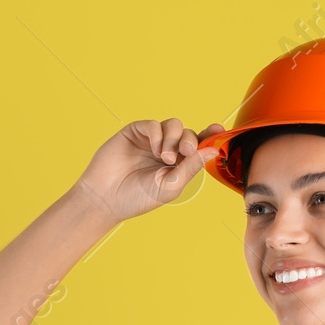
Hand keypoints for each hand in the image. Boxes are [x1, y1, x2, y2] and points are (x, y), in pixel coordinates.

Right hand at [71, 118, 224, 223]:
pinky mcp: (134, 133)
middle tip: (185, 152)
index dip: (209, 135)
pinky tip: (154, 150)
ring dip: (174, 138)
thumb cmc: (137, 198)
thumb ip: (192, 167)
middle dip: (190, 140)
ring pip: (173, 125)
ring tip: (165, 157)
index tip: (218, 129)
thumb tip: (214, 149)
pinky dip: (157, 134)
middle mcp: (166, 149)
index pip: (198, 145)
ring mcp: (150, 140)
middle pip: (188, 133)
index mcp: (178, 164)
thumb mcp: (171, 185)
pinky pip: (153, 124)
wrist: (106, 199)